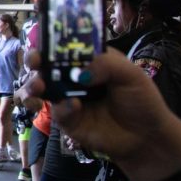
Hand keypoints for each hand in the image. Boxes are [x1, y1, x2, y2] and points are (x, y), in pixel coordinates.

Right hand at [26, 50, 180, 177]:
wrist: (147, 137)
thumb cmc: (141, 100)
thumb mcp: (131, 74)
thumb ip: (106, 64)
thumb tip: (79, 72)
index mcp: (88, 60)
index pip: (65, 46)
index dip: (50, 42)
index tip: (44, 44)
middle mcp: (73, 77)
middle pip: (45, 64)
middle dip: (34, 61)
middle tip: (35, 64)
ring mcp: (67, 98)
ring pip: (39, 88)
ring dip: (32, 85)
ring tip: (39, 88)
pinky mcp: (67, 120)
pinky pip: (55, 111)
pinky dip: (61, 108)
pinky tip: (73, 107)